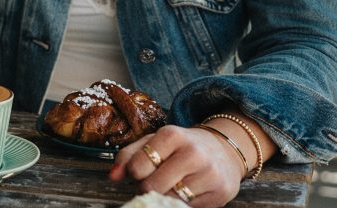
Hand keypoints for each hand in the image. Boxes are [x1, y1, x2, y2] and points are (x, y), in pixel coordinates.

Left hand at [109, 125, 243, 206]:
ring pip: (171, 200)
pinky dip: (182, 204)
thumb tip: (113, 176)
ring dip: (164, 197)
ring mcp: (209, 174)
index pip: (139, 166)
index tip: (138, 171)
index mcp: (172, 135)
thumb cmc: (182, 146)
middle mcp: (193, 153)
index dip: (133, 173)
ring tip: (169, 186)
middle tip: (152, 182)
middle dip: (147, 188)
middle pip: (153, 186)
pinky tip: (185, 191)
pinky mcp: (221, 193)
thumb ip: (129, 155)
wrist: (223, 149)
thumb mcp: (154, 141)